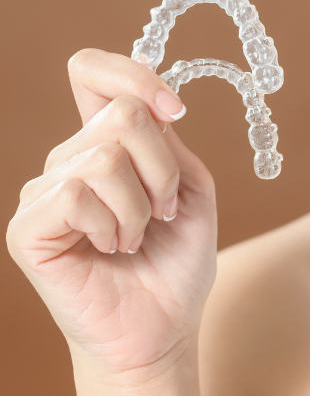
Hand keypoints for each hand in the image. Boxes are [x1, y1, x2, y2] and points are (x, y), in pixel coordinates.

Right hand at [7, 49, 215, 394]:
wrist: (164, 326)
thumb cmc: (176, 261)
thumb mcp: (193, 190)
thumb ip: (170, 143)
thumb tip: (148, 106)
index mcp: (107, 142)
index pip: (92, 72)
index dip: (133, 75)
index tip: (176, 111)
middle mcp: (69, 158)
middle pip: (122, 114)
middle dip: (164, 168)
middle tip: (165, 211)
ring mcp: (44, 191)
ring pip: (105, 157)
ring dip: (142, 205)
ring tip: (137, 237)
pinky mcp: (29, 227)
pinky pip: (77, 193)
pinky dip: (113, 224)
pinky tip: (110, 249)